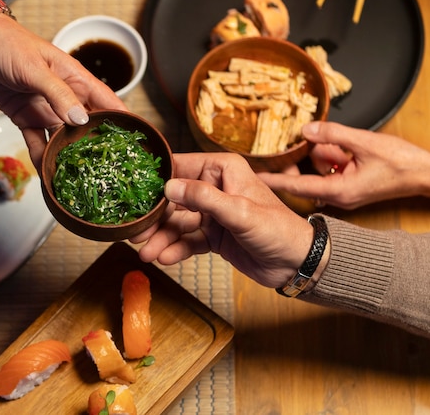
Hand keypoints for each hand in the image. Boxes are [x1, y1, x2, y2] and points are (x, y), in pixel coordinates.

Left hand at [0, 14, 126, 169]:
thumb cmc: (8, 44)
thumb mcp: (36, 68)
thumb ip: (58, 94)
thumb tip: (81, 119)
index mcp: (76, 80)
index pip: (107, 102)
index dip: (124, 120)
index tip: (136, 141)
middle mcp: (66, 98)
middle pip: (88, 126)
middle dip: (98, 147)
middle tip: (108, 169)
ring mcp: (47, 110)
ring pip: (64, 139)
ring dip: (70, 157)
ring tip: (79, 178)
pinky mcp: (27, 119)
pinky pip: (38, 142)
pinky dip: (42, 157)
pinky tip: (48, 174)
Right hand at [130, 152, 313, 287]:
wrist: (296, 263)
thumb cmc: (277, 229)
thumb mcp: (240, 211)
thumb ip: (204, 198)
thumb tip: (169, 186)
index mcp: (222, 169)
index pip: (180, 168)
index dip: (155, 180)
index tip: (133, 193)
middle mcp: (214, 187)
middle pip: (173, 199)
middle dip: (154, 218)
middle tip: (136, 233)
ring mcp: (212, 213)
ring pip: (177, 223)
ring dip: (161, 238)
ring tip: (146, 252)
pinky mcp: (212, 235)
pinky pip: (187, 240)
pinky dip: (175, 249)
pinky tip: (164, 258)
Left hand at [258, 121, 429, 208]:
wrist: (427, 174)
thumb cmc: (403, 163)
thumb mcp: (364, 142)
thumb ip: (332, 134)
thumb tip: (306, 129)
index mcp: (337, 191)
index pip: (295, 186)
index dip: (273, 180)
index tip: (253, 178)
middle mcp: (337, 195)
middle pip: (305, 176)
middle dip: (300, 159)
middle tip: (291, 144)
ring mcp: (343, 192)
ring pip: (319, 170)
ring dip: (322, 153)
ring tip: (331, 141)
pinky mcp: (350, 185)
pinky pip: (332, 169)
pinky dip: (333, 156)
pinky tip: (341, 144)